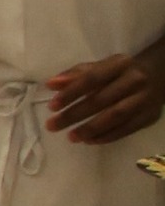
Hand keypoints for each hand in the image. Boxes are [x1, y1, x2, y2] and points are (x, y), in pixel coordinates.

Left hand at [49, 54, 164, 142]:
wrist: (159, 76)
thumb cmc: (120, 73)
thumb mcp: (101, 67)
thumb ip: (75, 75)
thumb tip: (51, 85)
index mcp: (120, 64)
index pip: (92, 78)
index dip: (71, 93)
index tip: (52, 106)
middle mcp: (135, 80)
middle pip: (101, 100)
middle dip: (74, 114)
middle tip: (53, 125)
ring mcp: (145, 99)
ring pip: (115, 116)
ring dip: (91, 129)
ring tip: (71, 137)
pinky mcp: (150, 116)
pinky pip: (127, 129)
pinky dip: (107, 136)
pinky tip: (89, 140)